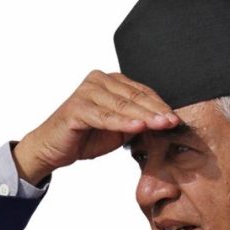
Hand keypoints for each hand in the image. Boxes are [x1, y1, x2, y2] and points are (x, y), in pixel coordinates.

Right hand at [12, 70, 178, 184]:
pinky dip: (122, 122)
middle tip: (174, 122)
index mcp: (108, 81)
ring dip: (144, 116)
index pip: (141, 91)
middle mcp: (97, 81)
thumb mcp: (117, 128)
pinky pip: (104, 116)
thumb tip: (165, 122)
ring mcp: (85, 92)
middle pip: (134, 96)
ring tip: (162, 125)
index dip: (160, 105)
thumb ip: (137, 121)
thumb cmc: (85, 137)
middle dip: (156, 110)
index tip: (177, 118)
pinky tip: (138, 127)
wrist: (52, 148)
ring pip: (122, 105)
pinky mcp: (76, 109)